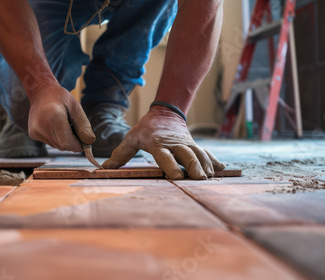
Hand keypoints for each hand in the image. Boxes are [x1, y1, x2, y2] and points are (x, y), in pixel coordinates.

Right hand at [28, 85, 95, 151]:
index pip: (67, 143)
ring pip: (57, 146)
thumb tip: (89, 143)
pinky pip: (50, 143)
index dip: (78, 145)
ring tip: (63, 124)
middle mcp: (41, 126)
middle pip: (63, 146)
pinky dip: (57, 138)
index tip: (85, 142)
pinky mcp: (33, 134)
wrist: (41, 92)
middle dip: (72, 142)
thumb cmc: (61, 98)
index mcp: (54, 117)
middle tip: (75, 128)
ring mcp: (35, 131)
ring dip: (64, 139)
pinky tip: (55, 126)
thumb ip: (83, 125)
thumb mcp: (76, 107)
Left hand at [102, 105, 224, 179]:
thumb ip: (120, 154)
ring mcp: (186, 144)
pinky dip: (214, 160)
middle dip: (194, 166)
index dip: (171, 165)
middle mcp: (174, 144)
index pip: (165, 155)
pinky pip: (205, 152)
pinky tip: (221, 169)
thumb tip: (103, 169)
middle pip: (186, 155)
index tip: (177, 176)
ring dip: (205, 165)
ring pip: (199, 154)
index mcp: (157, 144)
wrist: (165, 112)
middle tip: (200, 178)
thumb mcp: (131, 138)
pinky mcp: (194, 145)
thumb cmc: (146, 129)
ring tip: (210, 177)